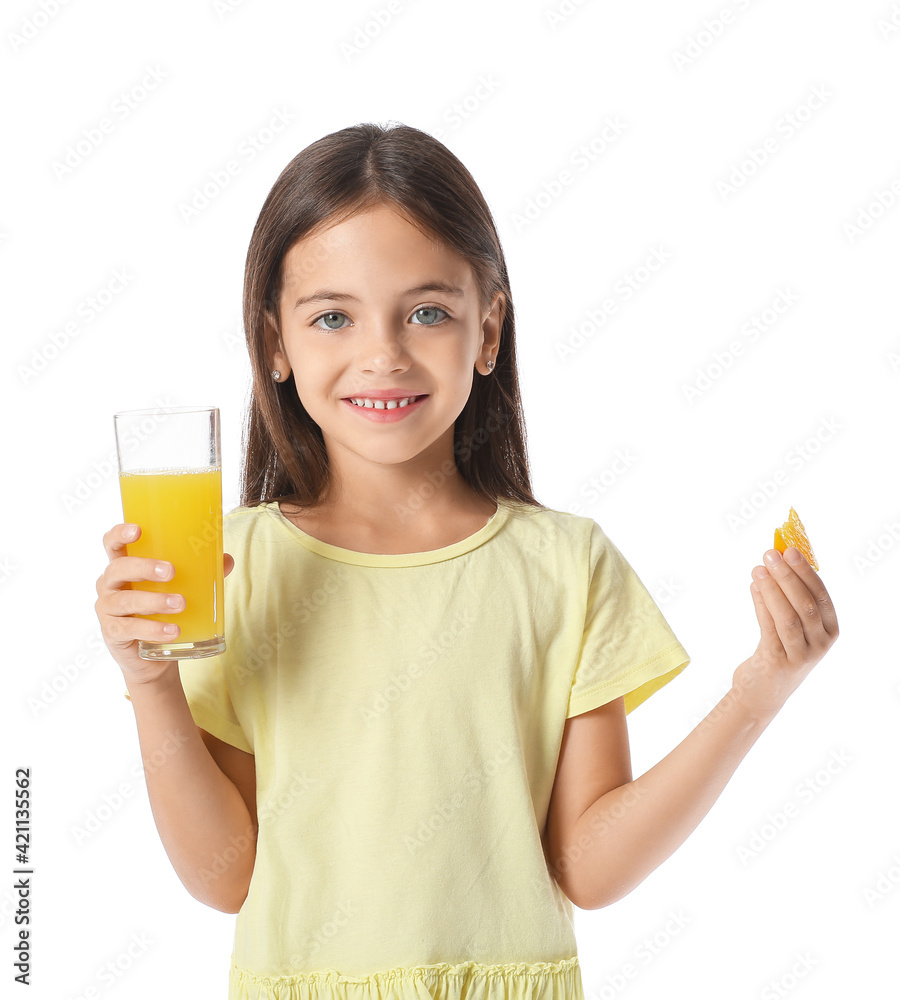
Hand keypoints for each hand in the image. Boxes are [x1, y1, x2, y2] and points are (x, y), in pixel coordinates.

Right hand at [95, 523, 233, 685]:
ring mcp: (107, 609)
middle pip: (118, 568)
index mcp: (124, 566)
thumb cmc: (163, 612)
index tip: (138, 530)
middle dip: (144, 567)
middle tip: (171, 572)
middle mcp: (110, 584)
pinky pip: (127, 629)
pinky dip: (151, 629)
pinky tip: (171, 631)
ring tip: (179, 603)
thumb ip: (201, 573)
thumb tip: (227, 559)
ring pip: (124, 600)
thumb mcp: (180, 588)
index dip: (120, 534)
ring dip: (153, 601)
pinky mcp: (112, 633)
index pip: (112, 544)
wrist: (155, 656)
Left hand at [731, 545, 838, 723]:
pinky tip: (754, 587)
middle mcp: (820, 643)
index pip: (822, 596)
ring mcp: (801, 655)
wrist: (762, 692)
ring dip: (773, 588)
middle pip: (806, 604)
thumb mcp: (793, 626)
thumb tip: (778, 559)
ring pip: (788, 616)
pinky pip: (769, 628)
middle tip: (771, 554)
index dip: (806, 571)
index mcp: (829, 630)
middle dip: (788, 576)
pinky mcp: (779, 662)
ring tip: (758, 569)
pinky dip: (761, 604)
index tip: (790, 550)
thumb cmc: (779, 650)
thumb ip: (791, 598)